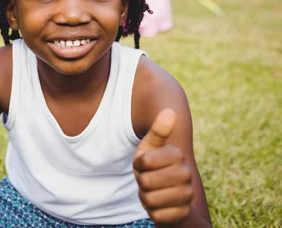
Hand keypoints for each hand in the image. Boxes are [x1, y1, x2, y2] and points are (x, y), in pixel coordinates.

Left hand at [134, 109, 192, 225]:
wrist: (166, 195)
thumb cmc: (153, 167)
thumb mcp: (150, 147)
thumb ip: (158, 131)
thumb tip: (170, 111)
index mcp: (177, 155)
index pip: (146, 161)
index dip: (139, 164)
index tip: (145, 163)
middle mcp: (186, 174)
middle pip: (146, 182)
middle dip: (142, 182)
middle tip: (148, 180)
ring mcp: (186, 195)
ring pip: (150, 199)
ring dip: (146, 197)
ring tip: (153, 192)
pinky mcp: (183, 213)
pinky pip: (156, 215)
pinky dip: (152, 212)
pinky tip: (159, 206)